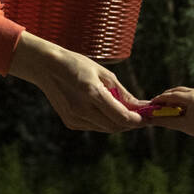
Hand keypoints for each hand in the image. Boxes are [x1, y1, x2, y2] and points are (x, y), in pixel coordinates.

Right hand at [8, 31, 145, 131]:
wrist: (46, 67)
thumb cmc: (76, 64)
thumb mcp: (103, 73)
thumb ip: (122, 93)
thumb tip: (140, 106)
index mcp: (92, 93)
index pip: (121, 116)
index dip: (137, 120)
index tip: (147, 117)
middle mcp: (82, 109)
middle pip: (115, 126)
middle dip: (131, 123)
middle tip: (142, 116)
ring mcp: (74, 118)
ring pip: (105, 128)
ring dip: (119, 123)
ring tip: (128, 113)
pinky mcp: (70, 122)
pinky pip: (94, 127)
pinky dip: (105, 122)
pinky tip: (107, 112)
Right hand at [144, 86, 193, 139]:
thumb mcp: (181, 125)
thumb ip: (165, 121)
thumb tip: (151, 120)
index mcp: (191, 97)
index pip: (170, 95)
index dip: (159, 99)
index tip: (151, 104)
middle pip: (175, 91)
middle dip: (165, 97)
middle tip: (156, 105)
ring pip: (181, 92)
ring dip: (172, 98)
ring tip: (165, 107)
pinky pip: (187, 95)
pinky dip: (179, 99)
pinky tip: (175, 108)